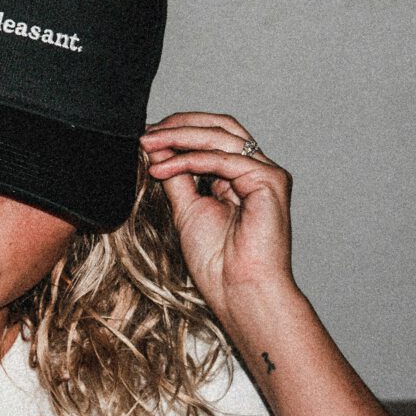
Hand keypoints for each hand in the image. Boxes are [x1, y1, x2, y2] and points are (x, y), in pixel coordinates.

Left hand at [139, 112, 295, 319]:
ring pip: (220, 137)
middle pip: (220, 127)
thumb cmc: (218, 262)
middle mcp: (257, 171)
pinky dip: (189, 160)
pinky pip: (223, 160)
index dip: (178, 130)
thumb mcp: (186, 208)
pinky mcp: (270, 181)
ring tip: (148, 144)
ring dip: (178, 138)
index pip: (212, 136)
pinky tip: (164, 167)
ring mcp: (266, 174)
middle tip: (145, 133)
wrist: (238, 290)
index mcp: (241, 176)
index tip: (145, 136)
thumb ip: (176, 174)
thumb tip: (156, 146)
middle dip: (179, 125)